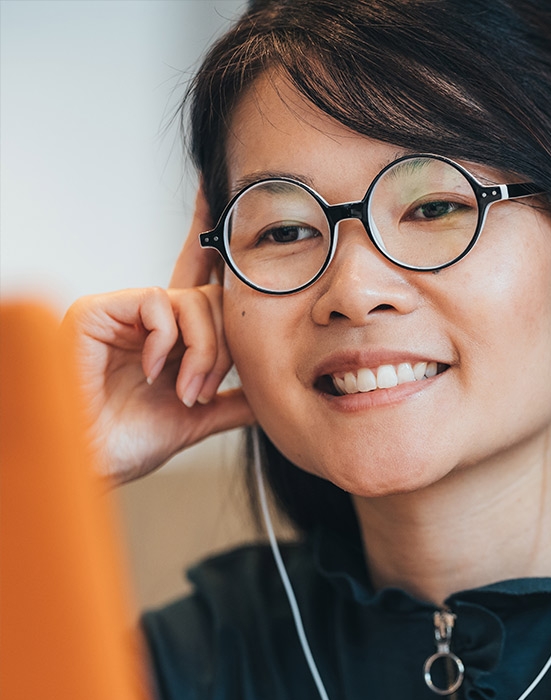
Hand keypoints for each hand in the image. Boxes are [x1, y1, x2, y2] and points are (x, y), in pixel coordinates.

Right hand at [61, 189, 252, 484]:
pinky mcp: (97, 309)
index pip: (198, 283)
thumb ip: (231, 403)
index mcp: (168, 339)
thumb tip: (268, 396)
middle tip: (205, 391)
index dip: (210, 242)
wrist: (90, 461)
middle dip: (223, 349)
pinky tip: (156, 373)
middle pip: (212, 300)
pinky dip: (168, 343)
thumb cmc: (126, 442)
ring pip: (193, 302)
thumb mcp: (194, 421)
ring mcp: (121, 312)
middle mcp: (146, 320)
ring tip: (186, 392)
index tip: (220, 195)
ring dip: (203, 353)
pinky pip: (158, 303)